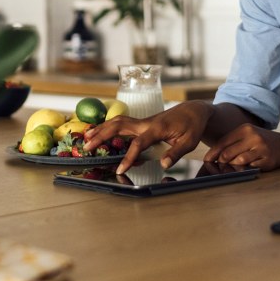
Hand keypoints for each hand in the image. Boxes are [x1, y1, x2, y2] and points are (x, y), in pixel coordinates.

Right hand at [83, 103, 210, 173]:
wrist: (193, 110)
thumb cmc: (192, 126)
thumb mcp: (190, 142)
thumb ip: (176, 153)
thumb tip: (163, 164)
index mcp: (157, 128)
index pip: (139, 143)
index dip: (128, 156)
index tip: (120, 170)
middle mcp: (146, 123)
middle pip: (119, 126)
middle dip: (102, 135)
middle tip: (88, 146)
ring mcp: (142, 122)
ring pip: (118, 122)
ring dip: (101, 129)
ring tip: (86, 138)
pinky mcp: (141, 123)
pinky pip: (121, 123)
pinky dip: (108, 127)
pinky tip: (98, 132)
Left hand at [203, 123, 279, 170]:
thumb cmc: (263, 142)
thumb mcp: (248, 136)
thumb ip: (233, 143)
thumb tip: (213, 156)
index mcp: (245, 129)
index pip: (223, 142)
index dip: (213, 153)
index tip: (207, 160)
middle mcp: (253, 136)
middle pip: (227, 153)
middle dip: (221, 162)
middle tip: (220, 167)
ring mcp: (261, 148)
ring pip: (237, 161)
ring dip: (234, 167)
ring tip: (235, 167)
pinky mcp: (267, 160)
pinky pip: (250, 168)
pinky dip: (246, 169)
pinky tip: (250, 166)